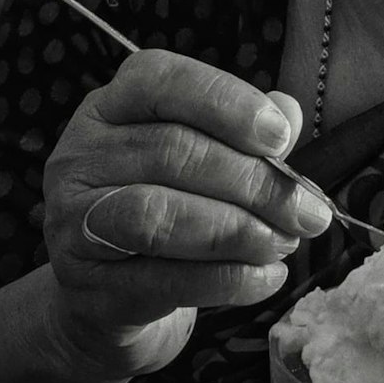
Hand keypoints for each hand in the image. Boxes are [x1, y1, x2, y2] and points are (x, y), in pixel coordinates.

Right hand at [41, 49, 331, 379]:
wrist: (107, 301)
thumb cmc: (168, 209)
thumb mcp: (202, 161)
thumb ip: (243, 133)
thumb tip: (288, 111)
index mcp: (110, 107)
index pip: (160, 81)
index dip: (226, 102)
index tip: (282, 136)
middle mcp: (81, 156)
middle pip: (172, 151)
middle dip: (254, 182)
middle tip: (309, 212)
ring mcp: (74, 223)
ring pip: (159, 214)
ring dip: (239, 230)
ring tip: (286, 243)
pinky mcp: (87, 287)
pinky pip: (164, 279)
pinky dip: (227, 279)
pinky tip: (266, 277)